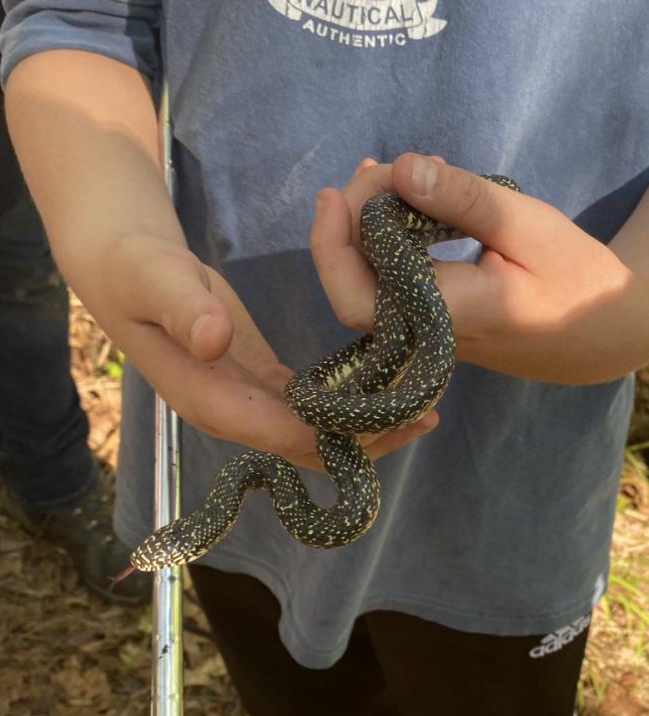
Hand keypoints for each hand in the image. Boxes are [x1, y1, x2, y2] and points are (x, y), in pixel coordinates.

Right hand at [88, 232, 436, 469]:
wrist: (124, 268)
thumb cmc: (136, 270)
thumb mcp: (153, 278)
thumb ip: (183, 309)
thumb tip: (215, 341)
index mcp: (209, 398)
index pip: (282, 432)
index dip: (338, 434)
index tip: (393, 421)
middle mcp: (231, 412)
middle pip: (306, 446)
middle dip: (365, 441)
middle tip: (426, 416)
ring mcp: (246, 401)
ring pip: (313, 433)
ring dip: (364, 427)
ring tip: (421, 407)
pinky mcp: (260, 382)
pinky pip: (309, 407)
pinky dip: (346, 404)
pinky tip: (384, 388)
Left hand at [312, 153, 646, 382]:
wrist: (597, 332)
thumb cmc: (574, 279)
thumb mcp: (530, 228)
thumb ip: (466, 202)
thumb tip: (401, 169)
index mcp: (446, 316)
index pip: (358, 296)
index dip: (330, 247)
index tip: (335, 191)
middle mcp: (423, 334)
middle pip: (352, 286)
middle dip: (348, 223)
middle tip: (375, 168)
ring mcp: (423, 332)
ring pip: (369, 282)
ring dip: (363, 226)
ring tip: (382, 172)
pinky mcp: (430, 321)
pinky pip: (391, 281)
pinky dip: (386, 236)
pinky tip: (399, 197)